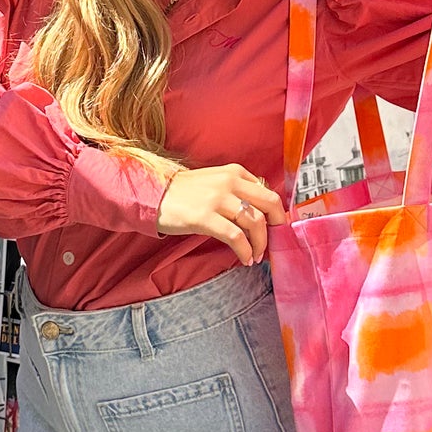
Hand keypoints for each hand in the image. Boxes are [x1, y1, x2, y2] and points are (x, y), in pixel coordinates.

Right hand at [155, 163, 286, 265]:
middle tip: (273, 243)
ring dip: (260, 244)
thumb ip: (239, 190)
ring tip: (255, 255)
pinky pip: (236, 237)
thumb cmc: (185, 192)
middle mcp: (230, 182)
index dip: (277, 214)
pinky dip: (245, 251)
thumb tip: (262, 210)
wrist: (154, 194)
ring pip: (255, 222)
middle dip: (276, 227)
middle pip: (270, 204)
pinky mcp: (205, 217)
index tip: (275, 229)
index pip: (268, 193)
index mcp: (235, 172)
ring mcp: (217, 199)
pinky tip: (244, 259)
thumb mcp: (216, 181)